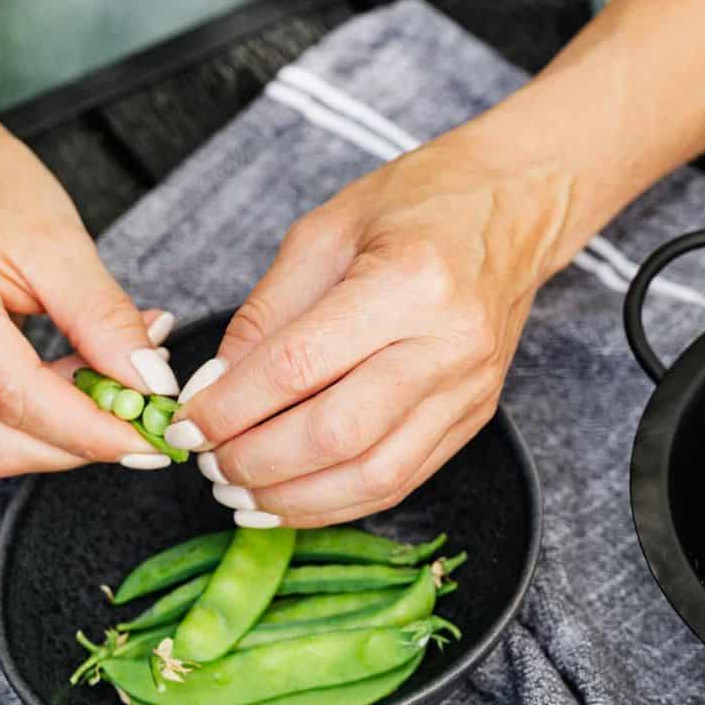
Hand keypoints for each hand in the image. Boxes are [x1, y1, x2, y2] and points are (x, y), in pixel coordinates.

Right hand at [0, 0, 181, 476]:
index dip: (91, 431)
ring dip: (68, 431)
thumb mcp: (60, 239)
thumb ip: (105, 318)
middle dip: (83, 442)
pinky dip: (47, 413)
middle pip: (1, 441)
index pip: (18, 399)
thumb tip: (150, 384)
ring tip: (121, 382)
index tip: (152, 437)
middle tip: (148, 418)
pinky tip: (86, 378)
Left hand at [162, 135, 576, 526]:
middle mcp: (449, 344)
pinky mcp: (475, 416)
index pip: (298, 367)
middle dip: (258, 461)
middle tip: (209, 464)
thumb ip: (267, 313)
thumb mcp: (325, 232)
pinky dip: (339, 501)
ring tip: (240, 494)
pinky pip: (403, 480)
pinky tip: (292, 499)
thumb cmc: (418, 203)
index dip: (231, 406)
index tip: (188, 422)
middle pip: (337, 433)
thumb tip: (216, 386)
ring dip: (296, 498)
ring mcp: (469, 388)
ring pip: (374, 474)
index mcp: (408, 282)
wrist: (515, 205)